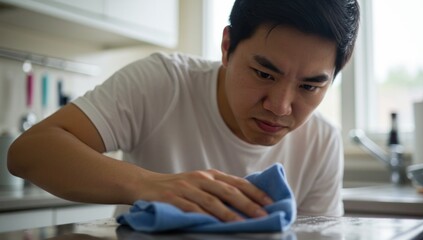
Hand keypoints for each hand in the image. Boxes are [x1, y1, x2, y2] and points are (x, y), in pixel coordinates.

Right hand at [136, 169, 272, 221]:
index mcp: (211, 175)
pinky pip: (191, 208)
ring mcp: (186, 187)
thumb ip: (218, 190)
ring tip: (243, 224)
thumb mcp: (200, 184)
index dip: (255, 192)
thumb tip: (245, 204)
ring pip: (212, 201)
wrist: (146, 184)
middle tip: (263, 216)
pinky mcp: (172, 197)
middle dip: (248, 204)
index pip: (238, 182)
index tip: (270, 203)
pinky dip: (203, 217)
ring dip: (229, 213)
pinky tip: (213, 224)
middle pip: (229, 191)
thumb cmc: (178, 188)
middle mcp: (201, 178)